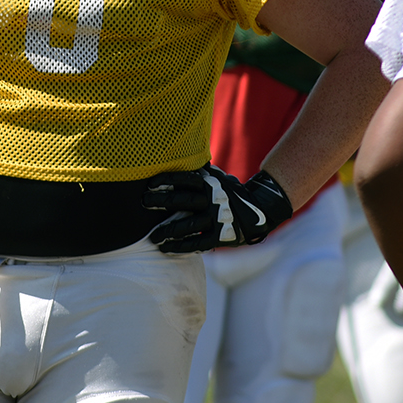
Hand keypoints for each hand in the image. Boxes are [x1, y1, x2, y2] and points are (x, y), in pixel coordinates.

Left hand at [144, 165, 293, 252]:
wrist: (258, 211)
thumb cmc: (228, 192)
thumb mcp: (217, 177)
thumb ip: (199, 171)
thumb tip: (176, 154)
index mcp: (210, 183)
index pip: (185, 179)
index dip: (166, 180)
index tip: (149, 185)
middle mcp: (213, 199)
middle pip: (184, 200)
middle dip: (162, 201)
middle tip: (144, 204)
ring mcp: (217, 218)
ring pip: (189, 225)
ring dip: (169, 230)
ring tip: (153, 237)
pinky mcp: (221, 236)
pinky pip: (198, 243)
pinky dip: (181, 247)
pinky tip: (167, 248)